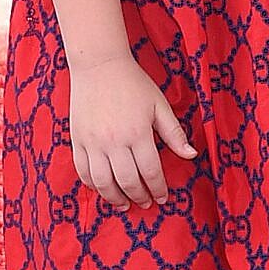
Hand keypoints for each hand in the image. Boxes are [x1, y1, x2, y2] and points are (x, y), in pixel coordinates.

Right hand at [68, 53, 197, 207]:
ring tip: (124, 204)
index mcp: (138, 133)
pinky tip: (103, 189)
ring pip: (103, 182)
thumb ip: (174, 133)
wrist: (99, 65)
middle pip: (128, 181)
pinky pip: (83, 171)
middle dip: (139, 197)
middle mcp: (114, 141)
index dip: (158, 189)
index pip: (151, 172)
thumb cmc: (134, 84)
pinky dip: (93, 185)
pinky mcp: (77, 140)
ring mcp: (92, 142)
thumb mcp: (159, 106)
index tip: (163, 198)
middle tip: (146, 203)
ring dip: (115, 198)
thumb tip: (191, 155)